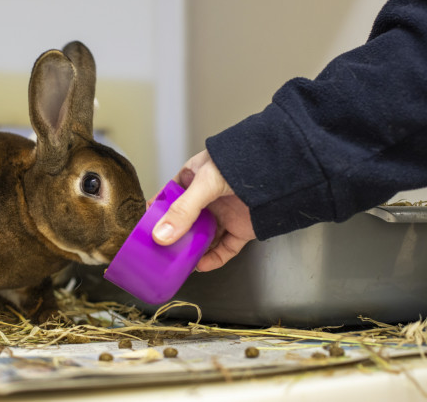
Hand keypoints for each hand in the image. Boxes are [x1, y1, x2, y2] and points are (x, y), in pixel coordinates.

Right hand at [151, 149, 256, 270]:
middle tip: (159, 252)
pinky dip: (214, 258)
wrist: (281, 170)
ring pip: (204, 237)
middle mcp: (208, 198)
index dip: (157, 213)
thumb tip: (161, 236)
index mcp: (194, 178)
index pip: (170, 197)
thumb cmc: (241, 162)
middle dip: (174, 238)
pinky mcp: (241, 228)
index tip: (144, 229)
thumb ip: (183, 210)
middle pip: (185, 222)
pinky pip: (225, 248)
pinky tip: (202, 264)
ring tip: (178, 263)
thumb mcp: (205, 184)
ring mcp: (224, 214)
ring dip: (193, 251)